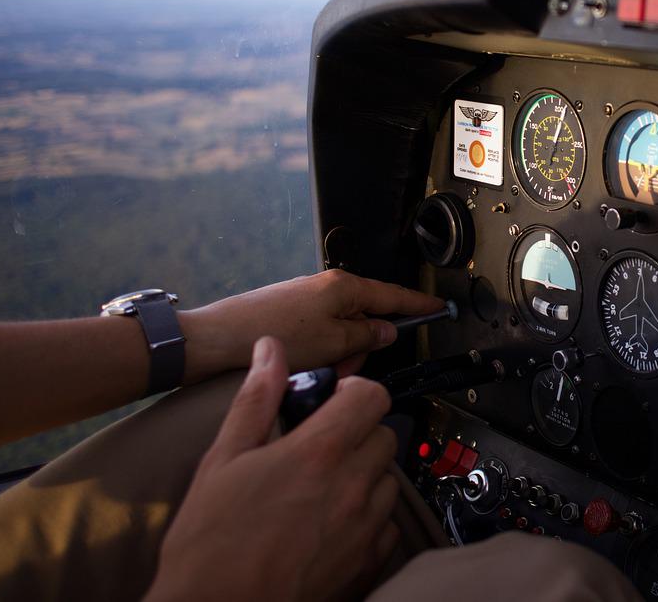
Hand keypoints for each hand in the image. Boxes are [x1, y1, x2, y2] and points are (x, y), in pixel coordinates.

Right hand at [146, 337, 399, 601]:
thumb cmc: (209, 544)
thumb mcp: (222, 460)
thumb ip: (256, 399)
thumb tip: (270, 351)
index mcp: (318, 452)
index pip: (371, 395)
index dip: (354, 391)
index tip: (334, 400)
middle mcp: (352, 486)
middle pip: (384, 434)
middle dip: (359, 431)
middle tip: (323, 445)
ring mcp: (365, 527)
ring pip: (389, 479)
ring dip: (366, 474)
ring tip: (325, 487)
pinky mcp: (368, 563)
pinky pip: (389, 525)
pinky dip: (370, 518)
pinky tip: (335, 523)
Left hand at [180, 269, 443, 382]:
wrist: (217, 340)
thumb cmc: (276, 337)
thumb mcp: (333, 343)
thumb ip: (367, 337)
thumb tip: (386, 331)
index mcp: (344, 286)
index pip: (394, 296)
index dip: (419, 306)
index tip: (440, 309)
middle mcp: (327, 286)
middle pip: (366, 317)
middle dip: (363, 347)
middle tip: (346, 370)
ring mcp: (306, 298)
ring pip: (343, 330)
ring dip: (340, 354)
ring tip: (319, 372)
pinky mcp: (289, 313)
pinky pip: (322, 334)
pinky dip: (322, 352)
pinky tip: (305, 368)